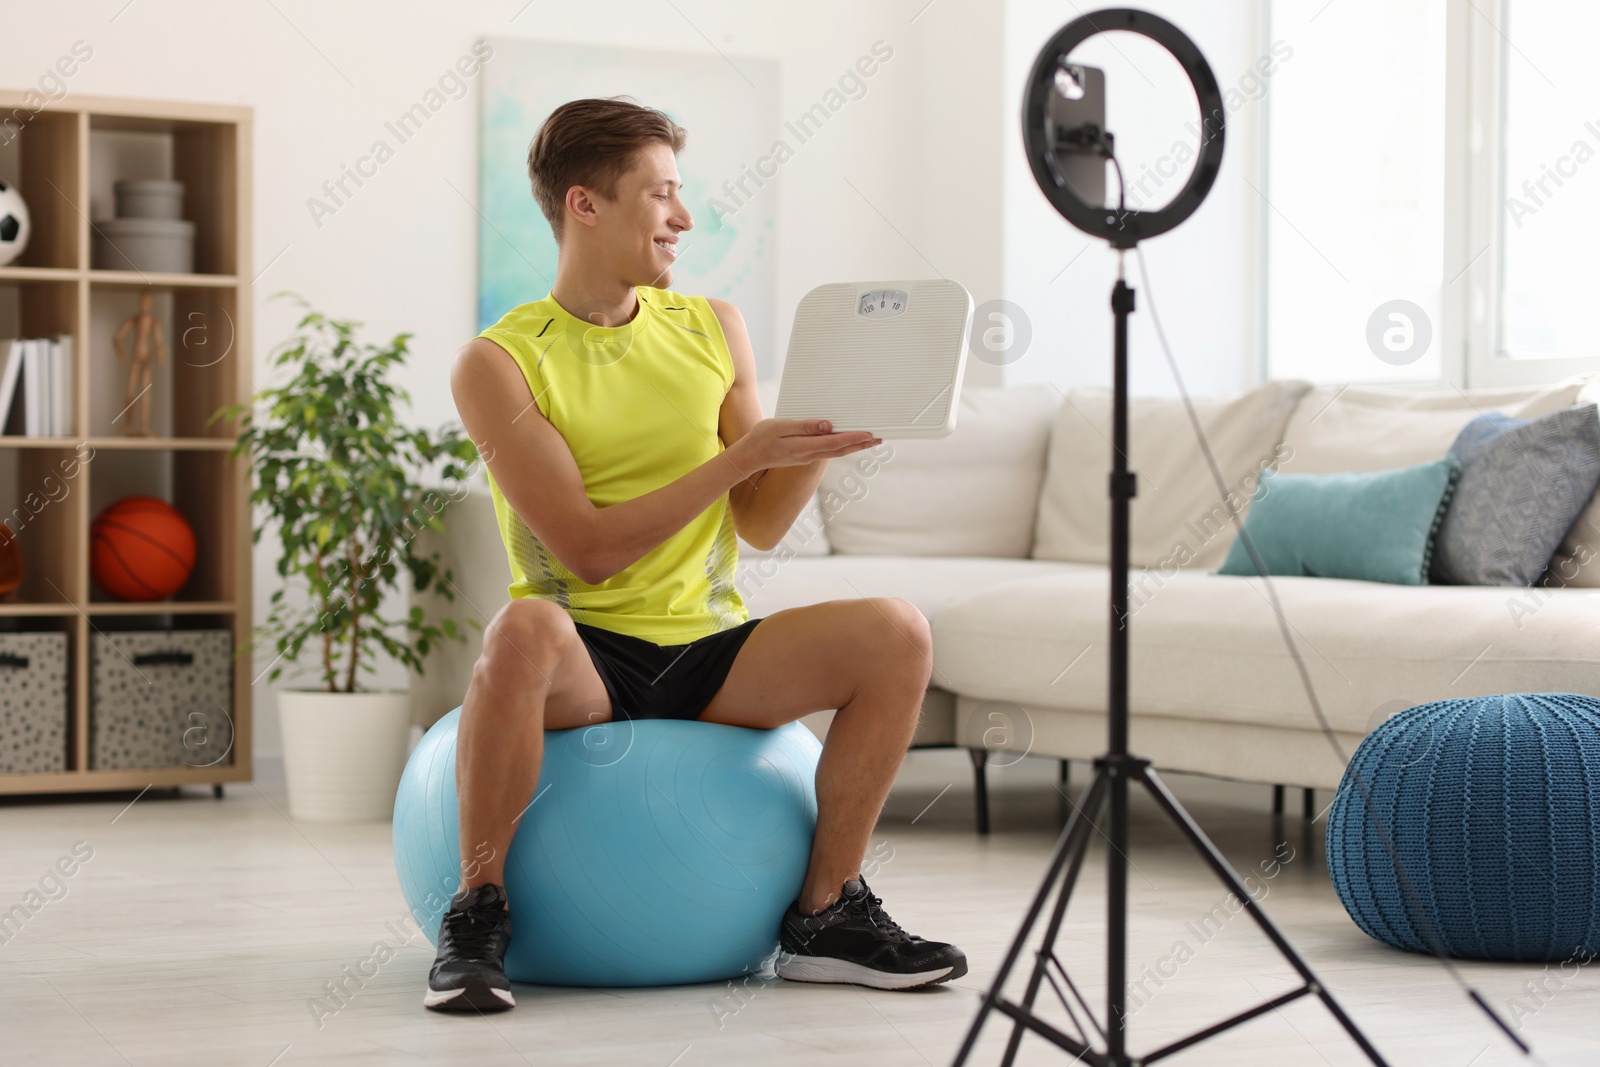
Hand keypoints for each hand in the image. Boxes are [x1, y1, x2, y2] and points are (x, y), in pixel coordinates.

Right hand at [729, 418, 880, 472]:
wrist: (749, 457)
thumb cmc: (761, 438)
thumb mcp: (781, 427)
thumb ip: (805, 427)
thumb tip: (827, 425)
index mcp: (804, 447)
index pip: (835, 443)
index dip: (854, 439)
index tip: (870, 434)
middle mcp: (809, 455)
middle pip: (841, 450)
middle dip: (861, 444)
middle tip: (879, 438)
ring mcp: (808, 458)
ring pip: (836, 452)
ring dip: (854, 446)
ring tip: (869, 440)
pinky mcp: (805, 456)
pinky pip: (828, 451)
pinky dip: (841, 446)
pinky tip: (846, 442)